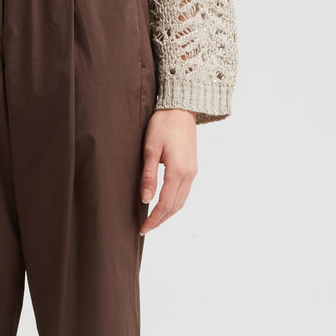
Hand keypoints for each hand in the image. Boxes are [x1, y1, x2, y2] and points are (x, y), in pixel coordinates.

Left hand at [139, 108, 197, 234]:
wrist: (181, 107)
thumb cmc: (163, 124)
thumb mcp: (150, 149)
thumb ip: (148, 176)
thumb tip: (146, 199)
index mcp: (178, 171)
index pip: (165, 204)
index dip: (153, 219)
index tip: (142, 228)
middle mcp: (189, 174)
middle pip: (175, 207)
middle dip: (160, 220)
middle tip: (145, 228)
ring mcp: (193, 171)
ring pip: (181, 201)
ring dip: (168, 213)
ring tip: (153, 220)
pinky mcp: (192, 167)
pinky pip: (184, 192)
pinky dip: (174, 203)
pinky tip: (164, 205)